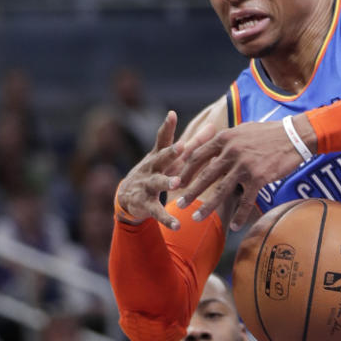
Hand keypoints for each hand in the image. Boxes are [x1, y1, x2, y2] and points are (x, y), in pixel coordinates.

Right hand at [116, 112, 185, 228]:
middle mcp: (151, 167)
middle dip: (170, 153)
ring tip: (176, 183)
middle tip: (180, 147)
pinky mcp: (145, 204)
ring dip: (167, 182)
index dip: (167, 127)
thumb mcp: (171, 158)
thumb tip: (212, 125)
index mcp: (159, 155)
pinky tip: (177, 225)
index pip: (163, 139)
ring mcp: (146, 185)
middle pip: (161, 158)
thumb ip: (192, 143)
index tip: (171, 115)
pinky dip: (167, 219)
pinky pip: (157, 212)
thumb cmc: (156, 171)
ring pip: (157, 182)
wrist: (127, 196)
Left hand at [177, 117, 315, 230]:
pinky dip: (240, 215)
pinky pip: (245, 200)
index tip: (178, 183)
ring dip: (207, 206)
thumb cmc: (268, 133)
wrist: (294, 136)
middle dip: (190, 191)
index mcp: (224, 138)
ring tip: (196, 217)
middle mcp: (231, 151)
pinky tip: (235, 226)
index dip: (185, 171)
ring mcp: (244, 165)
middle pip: (204, 175)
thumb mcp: (242, 130)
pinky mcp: (258, 178)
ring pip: (220, 190)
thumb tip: (211, 146)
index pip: (197, 155)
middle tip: (179, 204)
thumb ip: (226, 140)